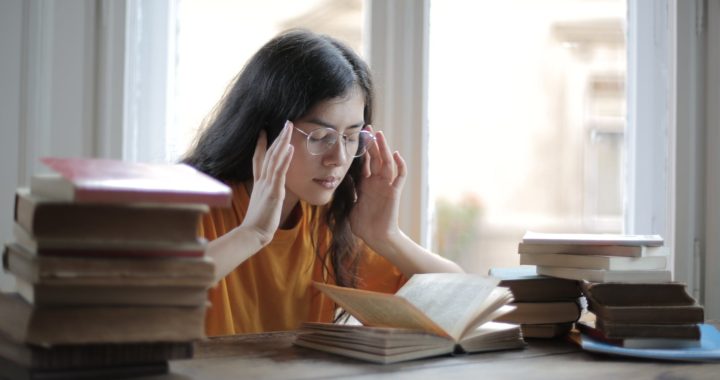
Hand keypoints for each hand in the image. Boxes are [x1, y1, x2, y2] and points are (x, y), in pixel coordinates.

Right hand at [241, 122, 293, 245]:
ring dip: (282, 142)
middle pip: (269, 154)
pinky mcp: (274, 192)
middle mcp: (262, 180)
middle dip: (278, 137)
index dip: (261, 145)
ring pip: (275, 158)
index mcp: (259, 183)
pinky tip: (290, 148)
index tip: (263, 132)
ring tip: (289, 128)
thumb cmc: (258, 223)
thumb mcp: (261, 204)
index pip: (259, 159)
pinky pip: (279, 172)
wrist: (252, 234)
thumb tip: (268, 194)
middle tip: (285, 123)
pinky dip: (285, 159)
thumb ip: (264, 195)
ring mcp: (267, 185)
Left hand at [349, 126, 406, 247]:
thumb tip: (334, 182)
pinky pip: (400, 177)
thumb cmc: (363, 224)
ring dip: (384, 149)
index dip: (362, 149)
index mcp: (366, 184)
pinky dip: (400, 165)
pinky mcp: (394, 193)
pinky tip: (396, 155)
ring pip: (387, 163)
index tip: (357, 136)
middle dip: (373, 143)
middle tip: (369, 128)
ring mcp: (386, 186)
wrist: (375, 237)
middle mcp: (377, 182)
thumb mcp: (349, 204)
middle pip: (376, 158)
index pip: (365, 162)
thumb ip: (346, 192)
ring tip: (380, 135)